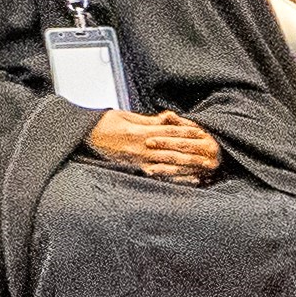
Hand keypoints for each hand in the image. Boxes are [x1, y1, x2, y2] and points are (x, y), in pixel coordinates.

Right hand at [86, 108, 219, 183]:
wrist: (85, 136)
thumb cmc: (104, 123)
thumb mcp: (126, 116)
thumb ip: (149, 120)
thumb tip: (168, 118)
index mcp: (140, 131)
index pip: (169, 131)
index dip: (187, 131)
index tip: (203, 132)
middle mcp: (141, 147)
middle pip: (173, 150)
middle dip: (193, 153)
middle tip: (211, 155)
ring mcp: (138, 160)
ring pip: (168, 164)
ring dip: (188, 167)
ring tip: (204, 169)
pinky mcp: (135, 169)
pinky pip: (158, 175)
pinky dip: (174, 178)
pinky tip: (187, 180)